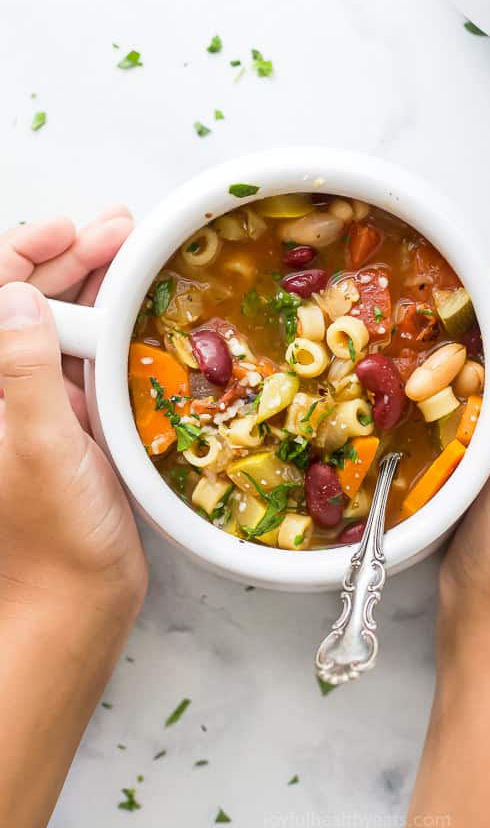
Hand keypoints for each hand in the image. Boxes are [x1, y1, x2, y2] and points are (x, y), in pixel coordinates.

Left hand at [0, 210, 146, 607]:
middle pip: (27, 302)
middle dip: (68, 256)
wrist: (77, 600)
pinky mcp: (73, 422)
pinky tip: (139, 305)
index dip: (21, 253)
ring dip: (94, 283)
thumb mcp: (38, 450)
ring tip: (133, 248)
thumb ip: (24, 373)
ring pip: (62, 323)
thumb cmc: (50, 539)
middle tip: (119, 228)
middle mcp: (6, 390)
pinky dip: (113, 326)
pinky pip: (91, 357)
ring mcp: (38, 404)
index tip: (68, 227)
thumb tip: (16, 297)